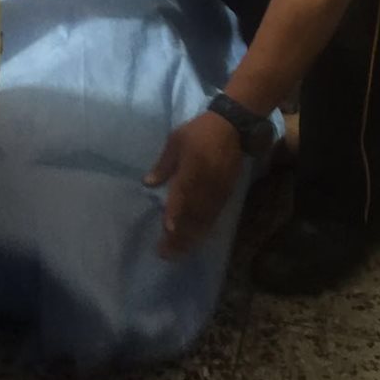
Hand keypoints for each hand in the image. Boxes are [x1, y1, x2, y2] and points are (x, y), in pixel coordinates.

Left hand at [143, 111, 242, 259]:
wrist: (232, 127)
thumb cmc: (199, 131)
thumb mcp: (176, 140)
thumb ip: (163, 165)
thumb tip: (147, 183)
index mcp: (191, 168)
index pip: (182, 194)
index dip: (176, 212)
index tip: (168, 229)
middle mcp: (205, 183)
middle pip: (192, 214)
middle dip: (179, 235)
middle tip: (165, 252)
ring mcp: (217, 190)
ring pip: (204, 219)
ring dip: (190, 237)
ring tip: (176, 253)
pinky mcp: (226, 193)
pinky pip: (214, 216)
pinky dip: (203, 230)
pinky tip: (194, 239)